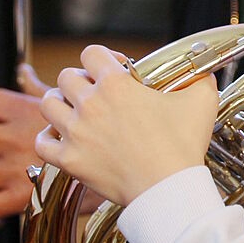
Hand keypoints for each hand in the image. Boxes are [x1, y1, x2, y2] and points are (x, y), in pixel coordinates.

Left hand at [35, 45, 218, 206]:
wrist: (167, 189)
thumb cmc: (182, 147)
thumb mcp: (201, 101)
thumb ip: (200, 79)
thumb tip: (201, 74)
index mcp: (116, 84)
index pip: (92, 53)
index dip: (103, 57)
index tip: (116, 70)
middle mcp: (90, 104)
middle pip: (66, 76)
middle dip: (80, 79)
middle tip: (95, 91)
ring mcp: (76, 133)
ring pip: (48, 104)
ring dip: (60, 103)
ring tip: (74, 110)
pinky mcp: (70, 160)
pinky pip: (42, 142)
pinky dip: (48, 138)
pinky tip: (62, 137)